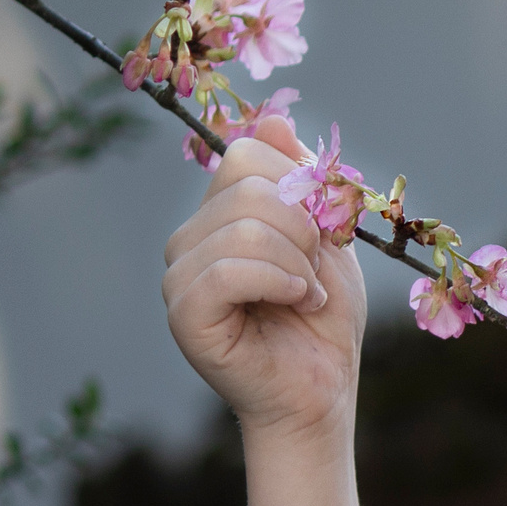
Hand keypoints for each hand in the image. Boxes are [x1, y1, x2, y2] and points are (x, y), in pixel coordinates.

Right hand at [162, 115, 367, 441]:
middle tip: (315, 273)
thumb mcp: (326, 234)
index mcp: (218, 214)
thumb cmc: (324, 318)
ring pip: (242, 227)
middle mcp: (189, 239)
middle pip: (245, 186)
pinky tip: (296, 302)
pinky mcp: (184, 314)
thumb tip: (276, 117)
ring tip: (306, 295)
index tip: (321, 237)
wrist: (322, 388)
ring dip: (297, 262)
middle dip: (303, 229)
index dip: (298, 189)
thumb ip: (303, 178)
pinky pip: (227, 270)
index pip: (246, 155)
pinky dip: (277, 282)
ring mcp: (179, 276)